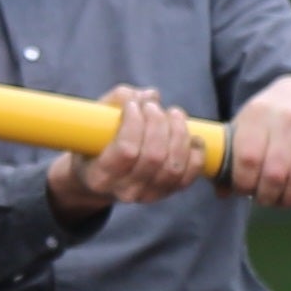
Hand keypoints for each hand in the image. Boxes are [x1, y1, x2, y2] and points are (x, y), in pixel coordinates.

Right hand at [49, 84, 206, 213]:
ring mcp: (149, 195)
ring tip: (173, 114)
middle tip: (153, 106)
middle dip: (158, 123)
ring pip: (173, 166)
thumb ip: (118, 100)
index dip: (134, 122)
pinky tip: (193, 136)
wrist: (103, 175)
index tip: (133, 105)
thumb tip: (151, 95)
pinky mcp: (169, 193)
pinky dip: (196, 154)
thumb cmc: (97, 142)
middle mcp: (125, 191)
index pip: (126, 150)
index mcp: (100, 176)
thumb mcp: (94, 119)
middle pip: (154, 156)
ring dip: (179, 134)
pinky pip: (189, 176)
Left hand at [224, 75, 290, 208]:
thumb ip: (231, 158)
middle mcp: (288, 116)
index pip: (248, 158)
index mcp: (258, 113)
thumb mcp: (245, 127)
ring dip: (289, 198)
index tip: (244, 190)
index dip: (244, 183)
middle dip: (267, 195)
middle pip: (274, 172)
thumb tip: (222, 192)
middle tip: (265, 199)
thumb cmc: (268, 119)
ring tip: (283, 200)